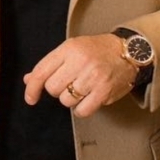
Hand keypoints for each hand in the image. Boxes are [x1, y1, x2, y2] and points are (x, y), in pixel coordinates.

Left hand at [22, 34, 138, 117]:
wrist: (130, 51)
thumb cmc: (97, 50)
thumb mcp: (72, 49)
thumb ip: (50, 64)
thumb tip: (29, 80)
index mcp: (69, 49)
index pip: (41, 71)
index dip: (32, 88)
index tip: (30, 98)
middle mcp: (80, 61)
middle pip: (52, 88)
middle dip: (58, 89)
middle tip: (69, 82)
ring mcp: (93, 77)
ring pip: (66, 101)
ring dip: (71, 99)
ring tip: (83, 87)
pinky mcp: (104, 91)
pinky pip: (82, 111)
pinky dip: (82, 108)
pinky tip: (89, 98)